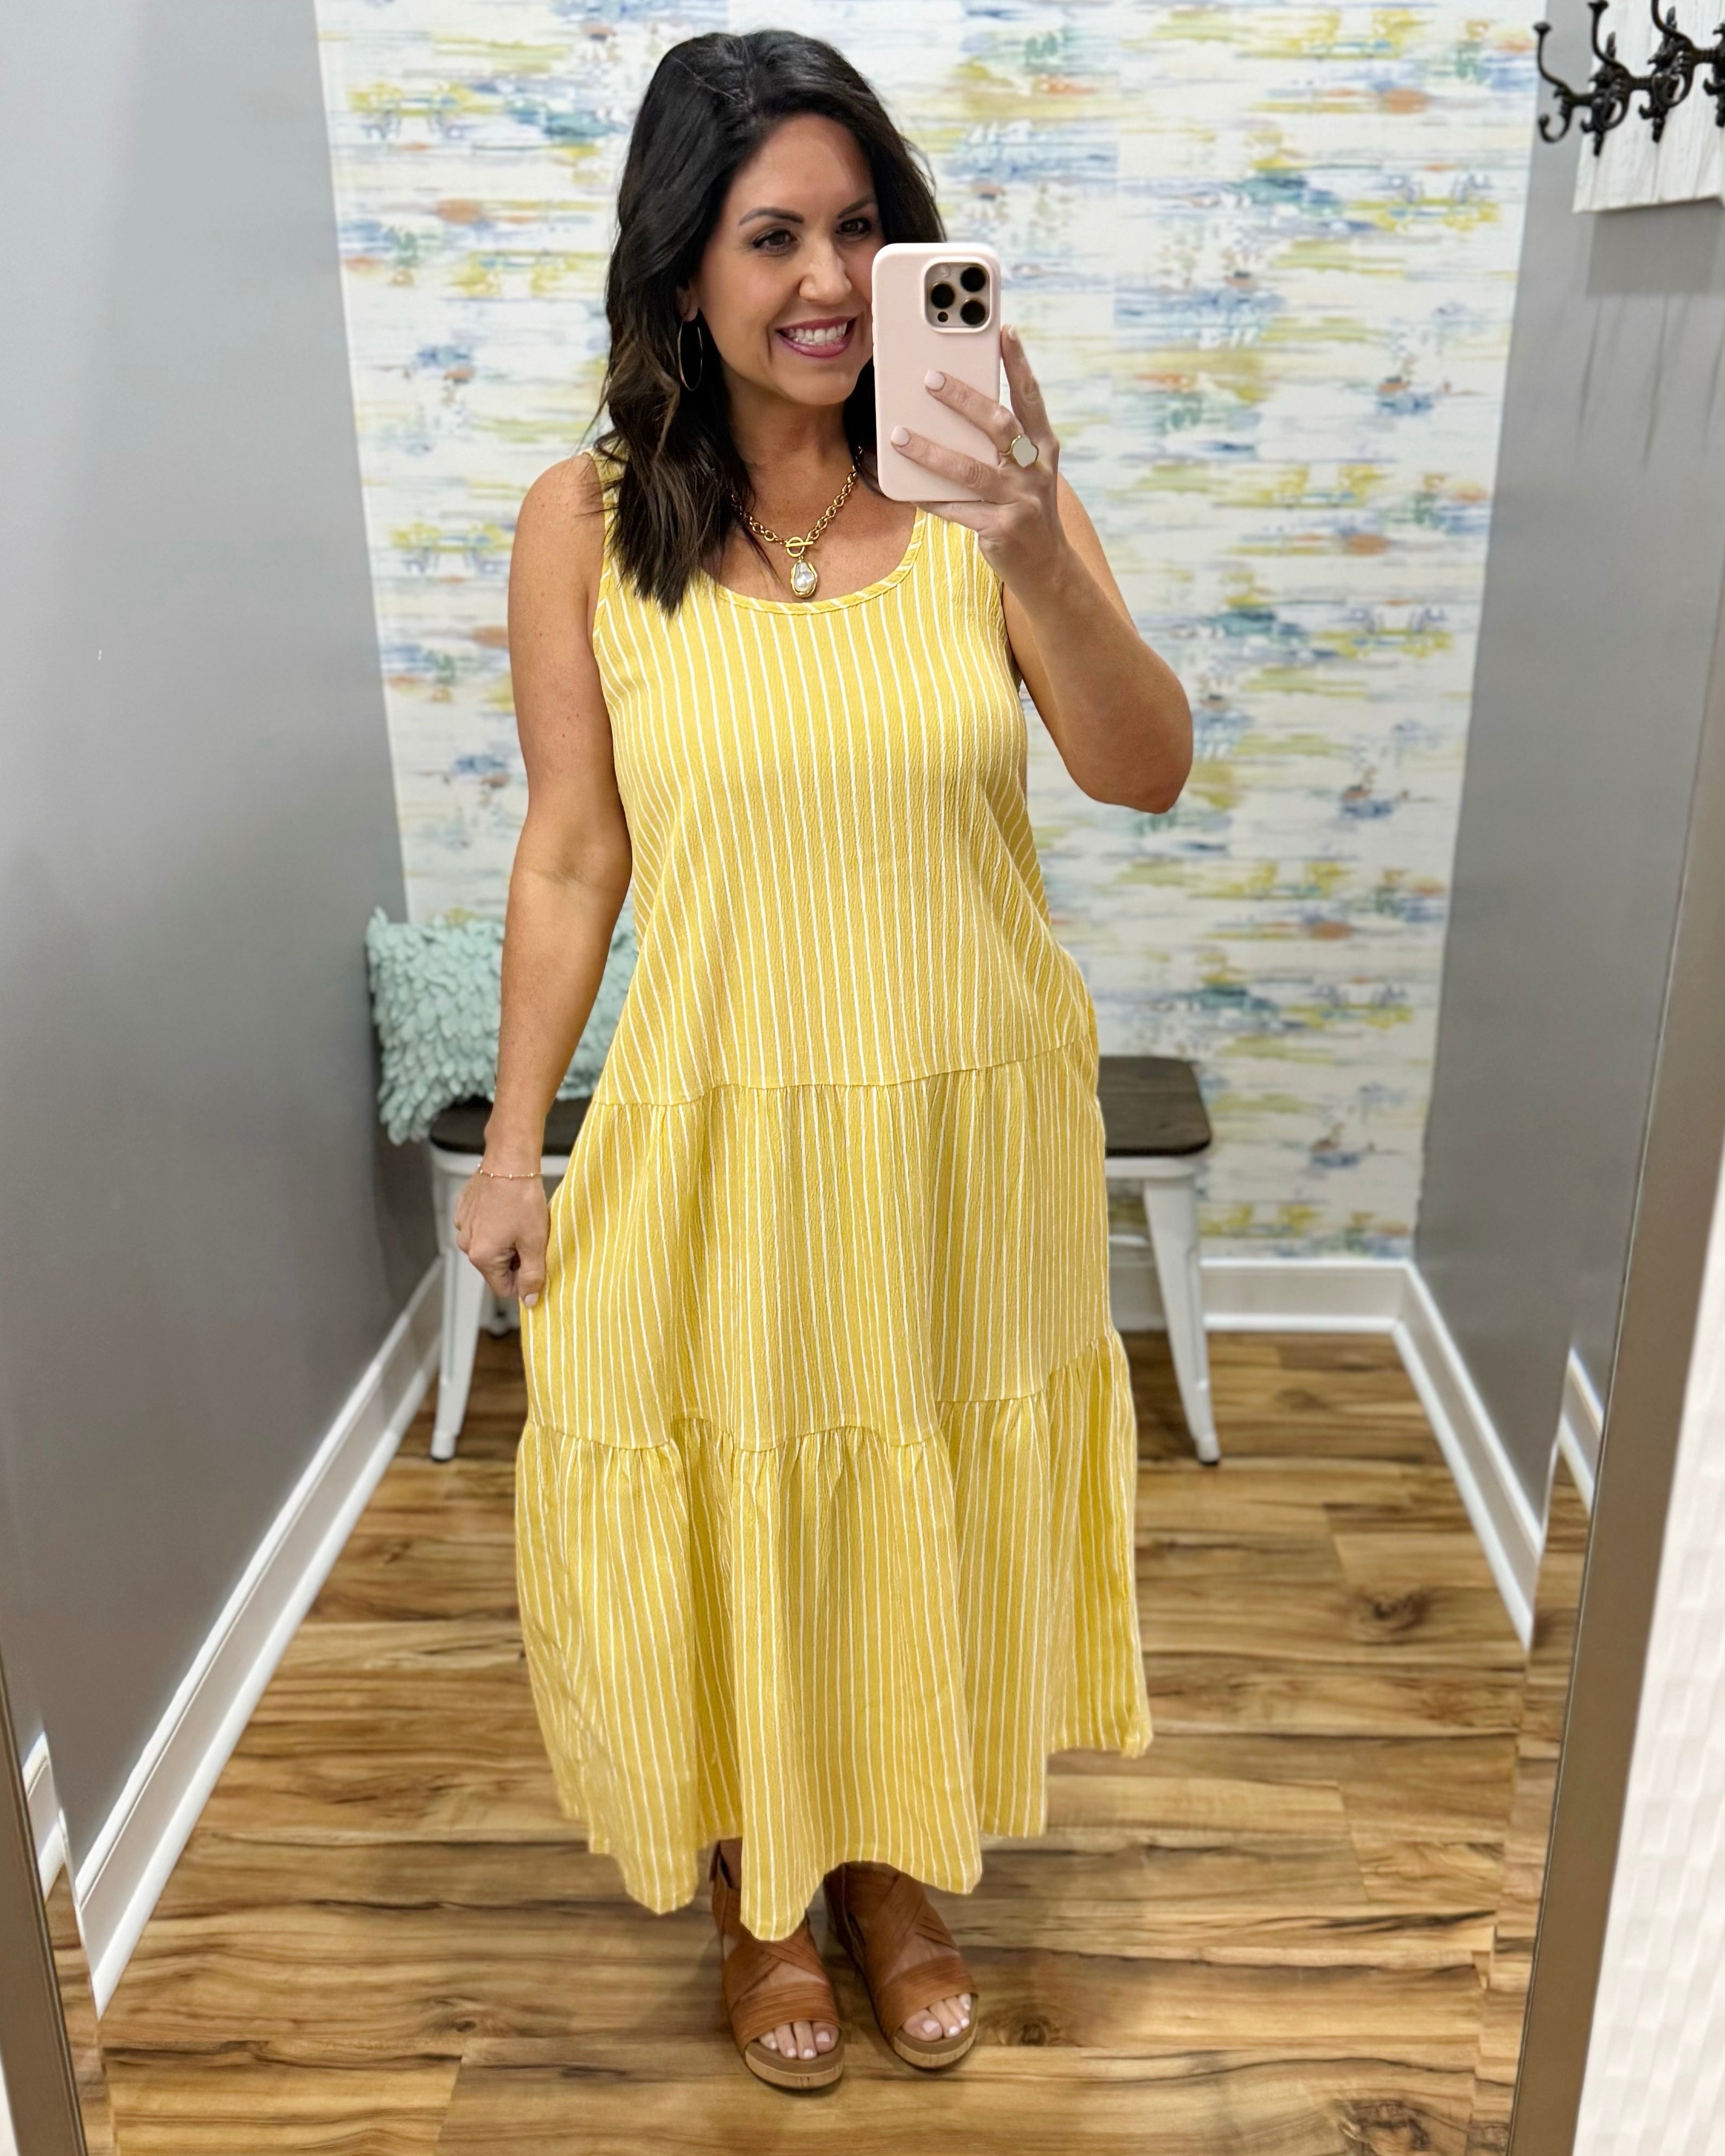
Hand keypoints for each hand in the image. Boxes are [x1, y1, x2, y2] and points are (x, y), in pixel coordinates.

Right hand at [454, 1167, 548, 1305]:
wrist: (509, 1160)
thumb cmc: (522, 1198)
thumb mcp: (535, 1242)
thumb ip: (533, 1275)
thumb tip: (530, 1300)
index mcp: (481, 1256)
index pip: (503, 1288)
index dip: (523, 1279)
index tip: (535, 1261)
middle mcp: (466, 1244)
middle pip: (495, 1267)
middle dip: (515, 1257)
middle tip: (531, 1236)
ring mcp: (463, 1225)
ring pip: (490, 1247)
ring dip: (506, 1240)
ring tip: (520, 1220)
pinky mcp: (465, 1210)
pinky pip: (483, 1227)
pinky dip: (497, 1223)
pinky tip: (508, 1209)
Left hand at [886, 323, 1071, 596]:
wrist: (1045, 567)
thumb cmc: (1024, 507)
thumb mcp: (1024, 471)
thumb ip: (1000, 444)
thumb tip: (951, 411)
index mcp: (1044, 448)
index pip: (1031, 398)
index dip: (1019, 364)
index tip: (1004, 330)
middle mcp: (1035, 471)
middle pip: (999, 425)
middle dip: (964, 399)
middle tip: (930, 377)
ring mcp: (1020, 501)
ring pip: (970, 470)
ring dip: (931, 451)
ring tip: (899, 435)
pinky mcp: (1000, 530)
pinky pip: (956, 510)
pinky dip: (930, 499)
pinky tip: (907, 489)